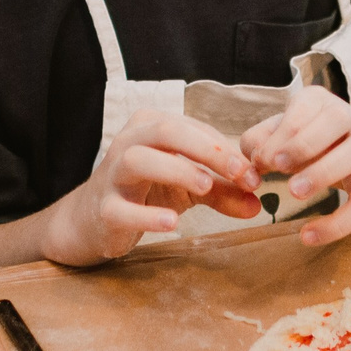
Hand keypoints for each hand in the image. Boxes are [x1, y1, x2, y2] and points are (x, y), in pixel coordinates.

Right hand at [42, 110, 259, 266]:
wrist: (93, 221)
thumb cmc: (146, 193)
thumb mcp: (188, 188)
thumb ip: (222, 192)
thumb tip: (257, 203)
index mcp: (151, 127)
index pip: (192, 129)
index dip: (225, 149)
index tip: (253, 173)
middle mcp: (128, 142)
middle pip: (165, 130)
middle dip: (205, 149)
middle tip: (238, 172)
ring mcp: (112, 175)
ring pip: (139, 160)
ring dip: (176, 170)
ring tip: (206, 186)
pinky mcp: (104, 209)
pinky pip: (122, 209)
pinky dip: (148, 215)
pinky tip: (172, 223)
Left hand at [241, 87, 350, 248]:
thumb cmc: (320, 142)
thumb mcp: (288, 134)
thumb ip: (262, 142)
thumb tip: (252, 162)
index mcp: (319, 102)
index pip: (301, 110)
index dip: (278, 136)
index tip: (259, 163)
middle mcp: (349, 117)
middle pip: (335, 119)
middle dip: (303, 143)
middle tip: (276, 166)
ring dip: (323, 172)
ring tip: (294, 193)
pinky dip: (337, 224)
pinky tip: (309, 237)